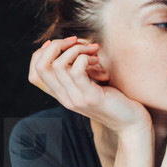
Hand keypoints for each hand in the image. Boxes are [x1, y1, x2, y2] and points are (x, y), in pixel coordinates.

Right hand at [28, 36, 149, 135]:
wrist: (131, 124)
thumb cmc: (114, 100)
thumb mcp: (90, 85)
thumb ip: (77, 72)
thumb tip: (70, 46)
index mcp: (61, 94)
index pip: (35, 71)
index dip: (44, 52)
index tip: (65, 45)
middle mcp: (64, 98)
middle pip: (41, 66)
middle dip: (56, 45)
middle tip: (77, 41)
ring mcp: (75, 99)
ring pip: (57, 65)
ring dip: (75, 50)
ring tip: (92, 51)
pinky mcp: (90, 98)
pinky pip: (77, 70)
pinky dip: (85, 58)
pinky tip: (97, 60)